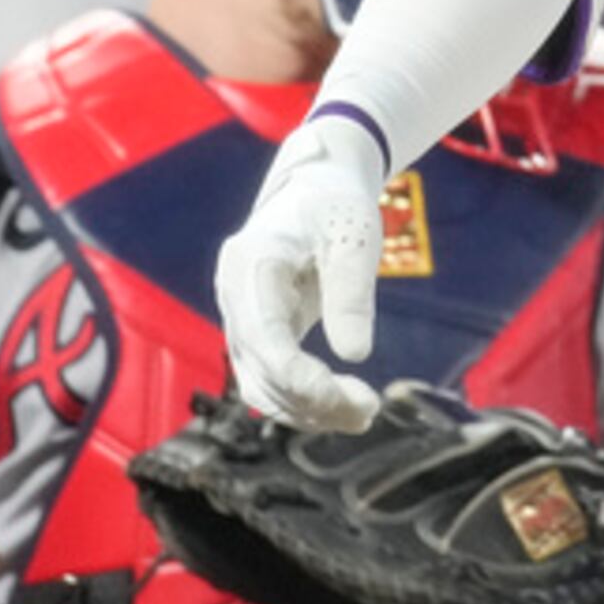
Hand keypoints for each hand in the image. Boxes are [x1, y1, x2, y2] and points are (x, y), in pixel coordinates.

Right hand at [216, 107, 388, 430]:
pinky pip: (269, 381)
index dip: (300, 378)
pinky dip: (302, 401)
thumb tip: (355, 354)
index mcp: (250, 264)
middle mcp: (234, 297)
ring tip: (364, 413)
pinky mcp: (255, 334)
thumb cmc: (336, 205)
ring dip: (309, 410)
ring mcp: (239, 319)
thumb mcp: (354, 236)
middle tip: (369, 411)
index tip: (347, 398)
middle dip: (314, 401)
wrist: (315, 189)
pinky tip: (343, 407)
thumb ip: (352, 292)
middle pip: (261, 371)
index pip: (265, 339)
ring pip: (261, 386)